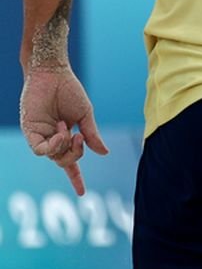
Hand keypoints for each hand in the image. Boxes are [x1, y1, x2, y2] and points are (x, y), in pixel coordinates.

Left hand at [20, 67, 108, 195]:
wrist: (54, 74)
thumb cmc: (70, 91)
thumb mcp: (86, 116)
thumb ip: (92, 135)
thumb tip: (104, 153)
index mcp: (66, 137)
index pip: (70, 162)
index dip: (76, 178)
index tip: (82, 194)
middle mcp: (51, 139)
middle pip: (64, 161)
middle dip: (75, 155)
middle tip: (80, 137)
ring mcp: (40, 136)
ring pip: (53, 157)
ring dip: (64, 148)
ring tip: (67, 128)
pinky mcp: (30, 131)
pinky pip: (40, 150)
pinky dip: (53, 145)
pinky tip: (61, 131)